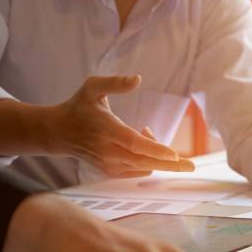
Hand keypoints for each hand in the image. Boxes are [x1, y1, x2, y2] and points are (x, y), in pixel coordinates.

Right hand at [55, 75, 194, 177]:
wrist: (59, 132)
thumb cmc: (79, 106)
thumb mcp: (92, 87)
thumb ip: (115, 83)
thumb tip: (138, 79)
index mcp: (106, 130)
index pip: (134, 144)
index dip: (155, 149)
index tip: (174, 154)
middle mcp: (108, 151)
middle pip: (144, 161)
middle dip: (170, 164)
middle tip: (192, 166)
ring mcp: (110, 165)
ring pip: (144, 166)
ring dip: (157, 153)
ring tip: (147, 130)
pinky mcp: (112, 172)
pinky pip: (139, 169)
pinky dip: (148, 159)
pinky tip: (143, 140)